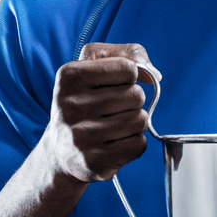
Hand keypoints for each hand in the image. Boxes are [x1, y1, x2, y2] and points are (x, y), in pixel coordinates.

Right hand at [45, 43, 161, 182]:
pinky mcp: (94, 163)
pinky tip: (114, 143)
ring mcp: (80, 137)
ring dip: (134, 122)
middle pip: (136, 96)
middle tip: (113, 109)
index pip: (127, 68)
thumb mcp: (95, 66)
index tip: (111, 86)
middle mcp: (70, 106)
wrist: (61, 151)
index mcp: (68, 76)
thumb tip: (155, 74)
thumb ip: (128, 54)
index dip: (128, 77)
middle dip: (133, 102)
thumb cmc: (84, 102)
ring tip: (113, 126)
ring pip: (140, 120)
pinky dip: (134, 143)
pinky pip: (139, 145)